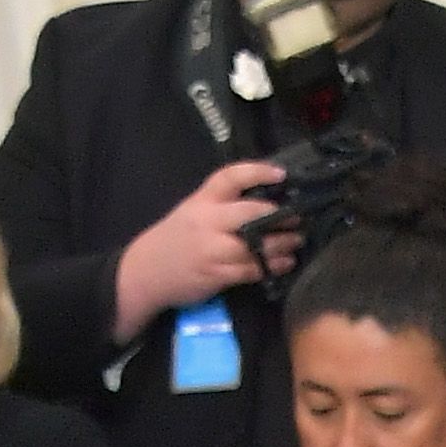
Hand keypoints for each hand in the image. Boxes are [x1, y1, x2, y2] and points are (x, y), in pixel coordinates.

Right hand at [113, 157, 288, 341]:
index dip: (257, 172)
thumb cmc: (175, 240)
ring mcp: (212, 249)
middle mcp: (207, 221)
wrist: (146, 271)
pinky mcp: (216, 274)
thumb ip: (221, 206)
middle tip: (299, 218)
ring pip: (254, 245)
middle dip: (278, 216)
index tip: (281, 173)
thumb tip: (263, 204)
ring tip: (297, 242)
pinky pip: (250, 270)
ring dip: (281, 245)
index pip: (230, 177)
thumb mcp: (192, 212)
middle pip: (249, 213)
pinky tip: (285, 264)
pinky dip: (271, 267)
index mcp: (202, 200)